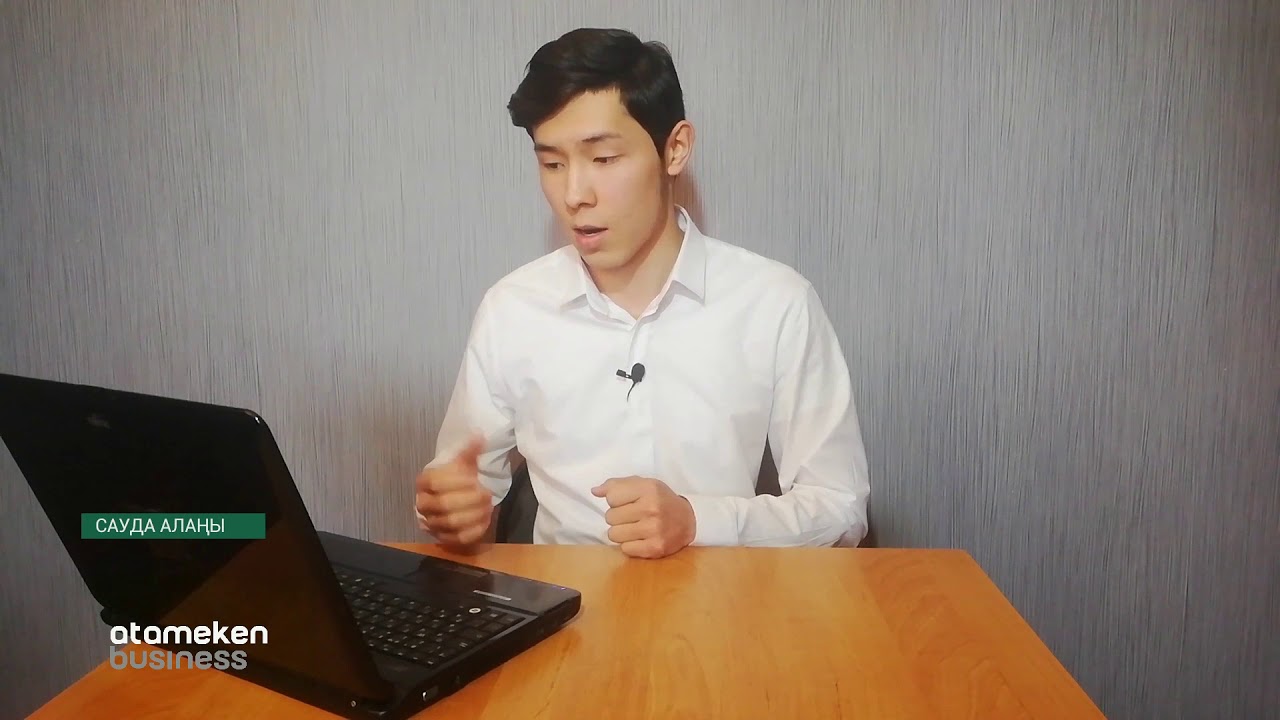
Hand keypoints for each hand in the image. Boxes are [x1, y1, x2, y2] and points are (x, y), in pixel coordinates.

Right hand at [415, 435, 492, 549]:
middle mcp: (422, 504)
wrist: (449, 497)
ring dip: (474, 514)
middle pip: (443, 505)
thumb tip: (481, 435)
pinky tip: (486, 520)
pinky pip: (458, 539)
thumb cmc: (456, 478)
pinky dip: (474, 530)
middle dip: (470, 500)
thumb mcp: (462, 463)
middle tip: (487, 494)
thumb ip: (470, 451)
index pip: (435, 482)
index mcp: (423, 482)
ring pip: (450, 523)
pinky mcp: (442, 539)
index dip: (457, 481)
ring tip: (489, 506)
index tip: (475, 478)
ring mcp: (431, 523)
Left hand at [591, 476, 695, 558]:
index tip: (628, 502)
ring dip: (621, 532)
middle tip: (632, 517)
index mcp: (648, 489)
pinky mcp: (655, 548)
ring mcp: (654, 530)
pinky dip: (630, 545)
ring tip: (635, 528)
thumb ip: (617, 485)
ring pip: (614, 534)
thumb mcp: (643, 485)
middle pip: (610, 517)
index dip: (616, 501)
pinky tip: (641, 539)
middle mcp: (651, 508)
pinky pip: (625, 549)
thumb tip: (594, 491)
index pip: (611, 497)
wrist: (689, 520)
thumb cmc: (661, 500)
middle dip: (617, 517)